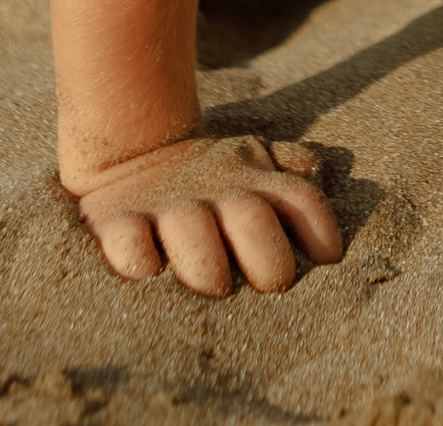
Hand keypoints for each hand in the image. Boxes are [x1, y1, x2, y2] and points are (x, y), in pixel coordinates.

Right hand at [68, 134, 342, 296]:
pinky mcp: (114, 220)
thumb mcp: (254, 162)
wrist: (131, 155)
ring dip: (206, 266)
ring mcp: (165, 205)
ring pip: (191, 230)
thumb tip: (319, 170)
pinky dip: (139, 261)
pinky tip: (151, 272)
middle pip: (252, 219)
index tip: (328, 259)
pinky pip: (127, 242)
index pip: (298, 198)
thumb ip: (290, 168)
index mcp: (253, 177)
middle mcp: (213, 188)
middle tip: (270, 286)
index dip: (319, 229)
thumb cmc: (211, 179)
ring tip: (211, 285)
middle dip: (268, 260)